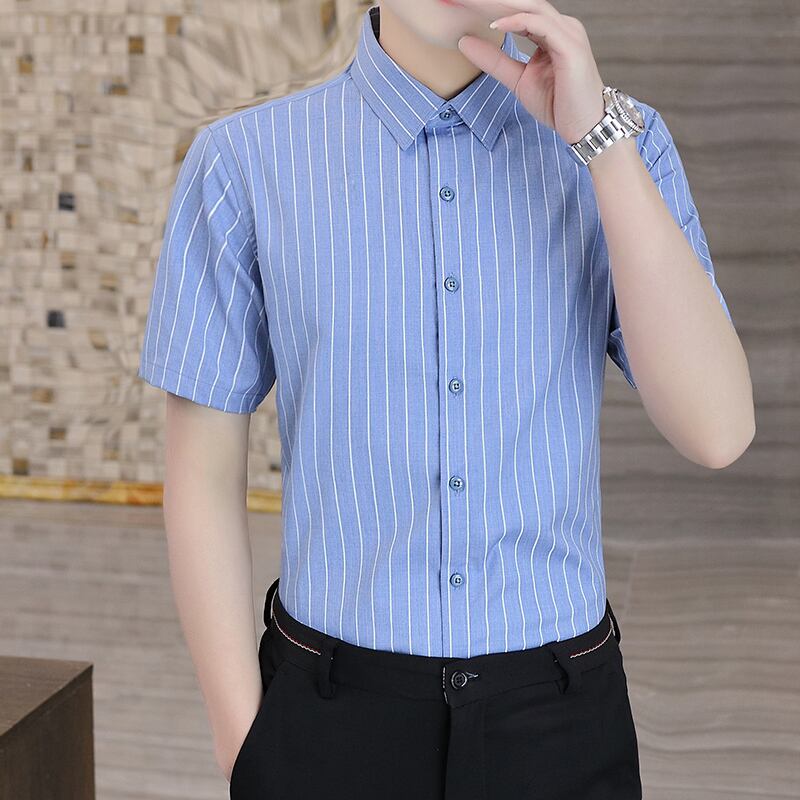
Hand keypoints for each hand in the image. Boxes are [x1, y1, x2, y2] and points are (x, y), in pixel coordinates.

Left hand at [455, 0, 605, 143]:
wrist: (585, 127)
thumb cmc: (558, 104)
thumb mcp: (518, 80)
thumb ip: (494, 61)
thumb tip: (464, 42)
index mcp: (550, 31)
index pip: (516, 10)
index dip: (488, 6)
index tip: (459, 3)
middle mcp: (561, 26)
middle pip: (521, 3)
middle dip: (489, 0)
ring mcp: (568, 33)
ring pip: (530, 7)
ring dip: (498, 4)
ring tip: (470, 2)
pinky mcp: (570, 46)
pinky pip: (540, 25)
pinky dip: (516, 22)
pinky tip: (495, 25)